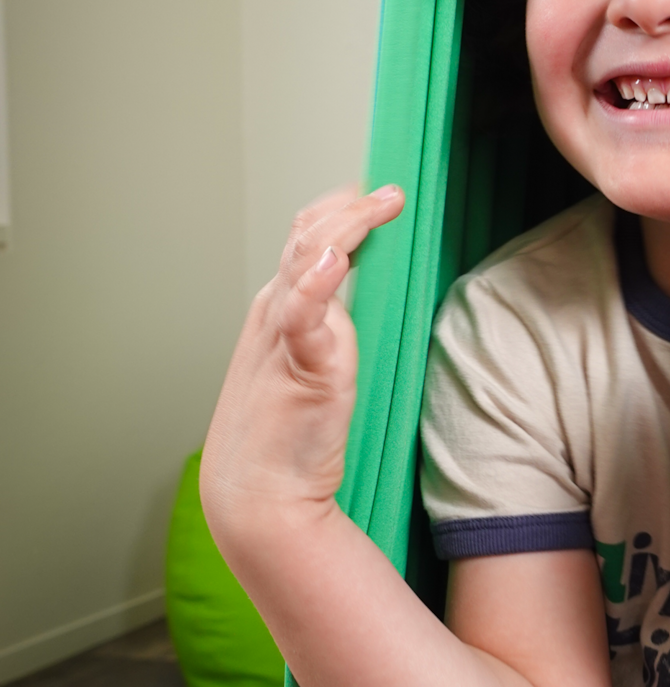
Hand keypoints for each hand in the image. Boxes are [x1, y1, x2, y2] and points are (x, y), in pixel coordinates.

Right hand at [200, 185, 404, 555]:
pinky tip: (335, 262)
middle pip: (307, 237)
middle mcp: (276, 312)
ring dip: (344, 227)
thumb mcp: (310, 364)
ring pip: (306, 261)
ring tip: (377, 205)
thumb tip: (358, 303)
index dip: (341, 211)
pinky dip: (315, 284)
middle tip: (391, 193)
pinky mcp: (301, 367)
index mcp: (280, 309)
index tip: (377, 195)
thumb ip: (330, 329)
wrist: (259, 493)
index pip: (306, 240)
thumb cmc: (287, 435)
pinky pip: (302, 316)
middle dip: (349, 208)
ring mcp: (284, 336)